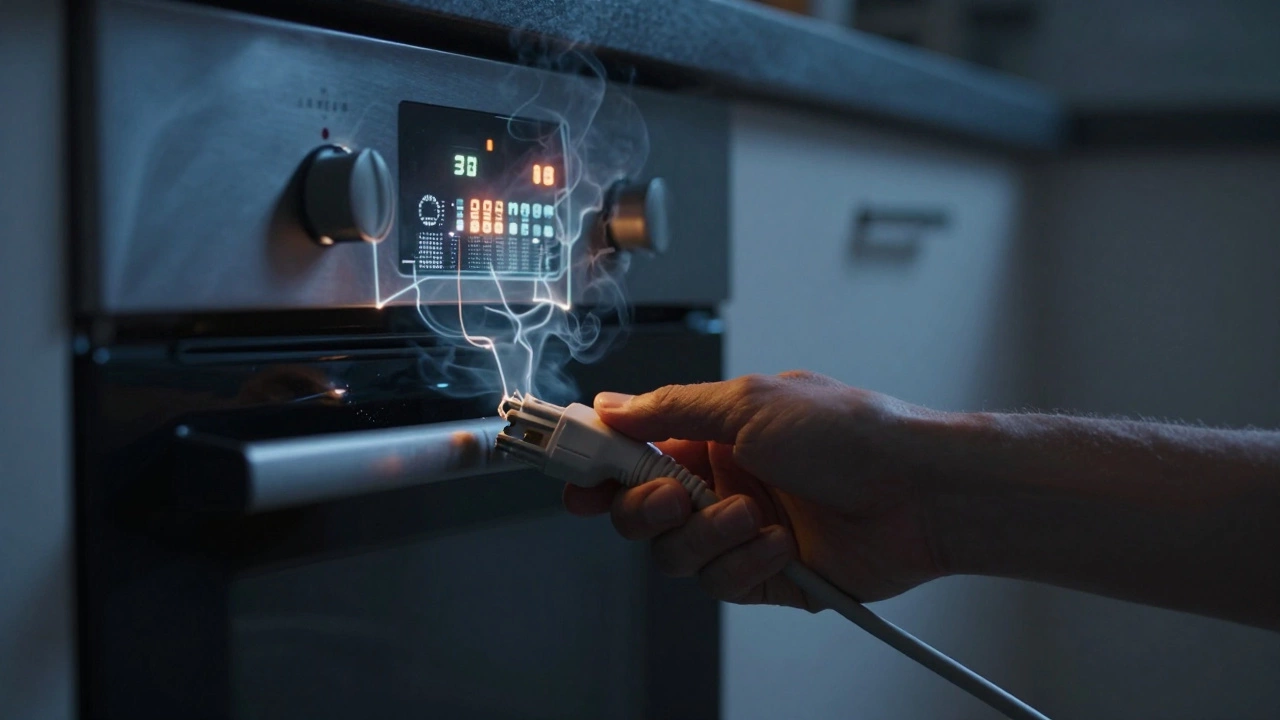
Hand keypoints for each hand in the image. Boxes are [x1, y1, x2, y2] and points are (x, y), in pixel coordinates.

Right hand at [563, 371, 949, 608]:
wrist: (919, 492)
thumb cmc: (850, 433)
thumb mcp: (750, 404)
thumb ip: (670, 410)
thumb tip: (612, 406)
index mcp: (709, 433)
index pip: (630, 448)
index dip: (594, 459)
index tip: (568, 467)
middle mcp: (718, 481)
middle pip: (637, 509)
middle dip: (643, 506)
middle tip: (669, 495)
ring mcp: (738, 529)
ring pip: (673, 551)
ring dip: (705, 535)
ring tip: (750, 515)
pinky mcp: (763, 573)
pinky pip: (719, 582)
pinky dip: (743, 561)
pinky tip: (781, 541)